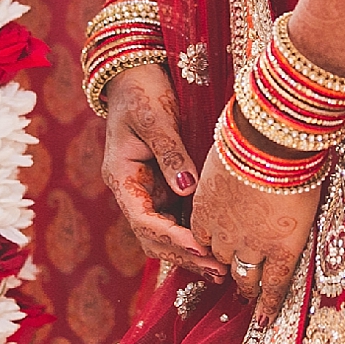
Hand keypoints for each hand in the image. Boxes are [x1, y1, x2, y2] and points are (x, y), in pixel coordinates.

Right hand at [100, 64, 226, 282]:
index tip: (200, 248)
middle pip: (153, 237)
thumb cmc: (142, 91)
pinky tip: (218, 245)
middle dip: (184, 255)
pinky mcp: (165, 185)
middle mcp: (133, 190)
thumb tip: (187, 188)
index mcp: (122, 177)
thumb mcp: (155, 117)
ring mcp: (149, 190)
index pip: (143, 220)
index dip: (171, 238)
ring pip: (165, 233)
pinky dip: (194, 235)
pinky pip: (178, 218)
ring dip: (190, 252)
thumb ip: (170, 152)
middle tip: (219, 269)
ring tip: (223, 268)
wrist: (135, 74)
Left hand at [189, 139, 321, 324]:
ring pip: (245, 275)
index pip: (204, 236)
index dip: (213, 245)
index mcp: (204, 207)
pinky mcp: (281, 248)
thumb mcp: (226, 152)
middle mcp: (221, 231)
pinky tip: (267, 319)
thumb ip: (228, 168)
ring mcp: (251, 243)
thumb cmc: (250, 134)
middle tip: (235, 282)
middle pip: (220, 258)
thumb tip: (239, 153)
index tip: (219, 251)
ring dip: (248, 287)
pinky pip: (274, 283)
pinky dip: (270, 303)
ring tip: (253, 301)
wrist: (271, 140)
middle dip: (227, 269)